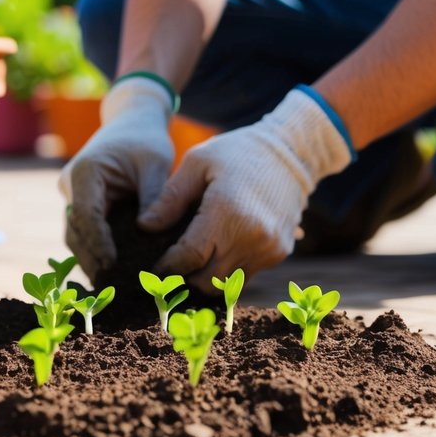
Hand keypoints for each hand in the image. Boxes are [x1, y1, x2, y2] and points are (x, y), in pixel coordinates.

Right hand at [59, 77, 175, 277]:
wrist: (132, 122)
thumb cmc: (145, 140)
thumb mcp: (156, 163)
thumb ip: (155, 195)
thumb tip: (149, 230)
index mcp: (85, 172)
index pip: (87, 216)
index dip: (98, 243)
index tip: (113, 266)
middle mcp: (72, 186)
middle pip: (77, 232)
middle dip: (93, 260)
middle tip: (112, 289)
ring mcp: (74, 197)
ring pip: (77, 237)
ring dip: (92, 260)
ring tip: (112, 288)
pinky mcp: (84, 206)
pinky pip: (86, 234)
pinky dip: (97, 252)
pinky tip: (113, 274)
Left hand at [139, 86, 351, 287]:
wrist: (291, 153)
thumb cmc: (237, 152)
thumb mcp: (196, 163)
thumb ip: (169, 198)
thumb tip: (145, 227)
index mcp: (227, 212)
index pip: (189, 258)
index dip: (167, 267)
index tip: (154, 267)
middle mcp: (251, 237)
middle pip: (206, 280)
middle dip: (184, 278)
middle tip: (169, 269)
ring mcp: (268, 248)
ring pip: (226, 284)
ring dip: (206, 278)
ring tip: (190, 264)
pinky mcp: (279, 253)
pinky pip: (245, 275)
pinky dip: (227, 270)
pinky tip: (216, 253)